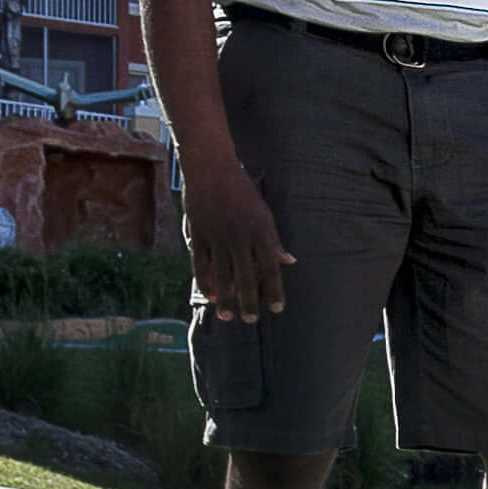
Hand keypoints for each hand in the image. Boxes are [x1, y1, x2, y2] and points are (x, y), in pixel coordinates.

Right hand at [183, 147, 290, 320]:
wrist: (211, 168)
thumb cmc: (242, 190)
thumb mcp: (264, 213)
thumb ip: (273, 241)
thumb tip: (289, 262)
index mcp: (260, 230)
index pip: (270, 267)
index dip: (274, 290)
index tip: (277, 309)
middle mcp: (239, 236)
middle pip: (246, 276)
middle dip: (249, 301)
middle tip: (251, 320)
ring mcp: (217, 236)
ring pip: (222, 275)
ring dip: (226, 298)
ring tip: (228, 316)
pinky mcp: (198, 235)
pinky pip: (201, 265)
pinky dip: (206, 282)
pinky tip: (211, 295)